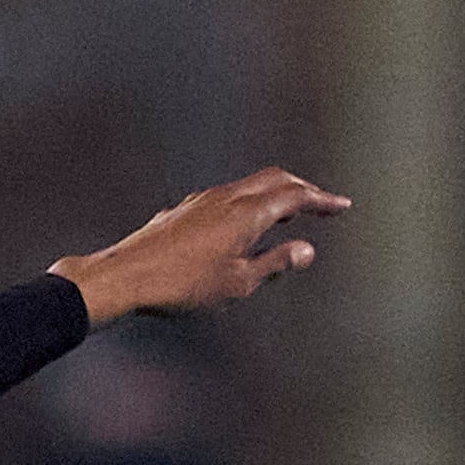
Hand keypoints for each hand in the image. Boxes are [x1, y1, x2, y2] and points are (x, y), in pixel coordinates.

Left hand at [55, 168, 350, 323]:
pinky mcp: (184, 211)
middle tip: (320, 203)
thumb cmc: (178, 285)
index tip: (341, 206)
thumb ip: (274, 263)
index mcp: (246, 212)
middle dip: (302, 188)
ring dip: (274, 193)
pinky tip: (241, 223)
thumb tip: (305, 250)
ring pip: (249, 185)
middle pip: (275, 179)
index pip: (296, 195)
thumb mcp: (237, 283)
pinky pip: (226, 197)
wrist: (123, 277)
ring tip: (286, 213)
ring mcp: (202, 201)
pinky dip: (247, 202)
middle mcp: (226, 197)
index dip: (322, 200)